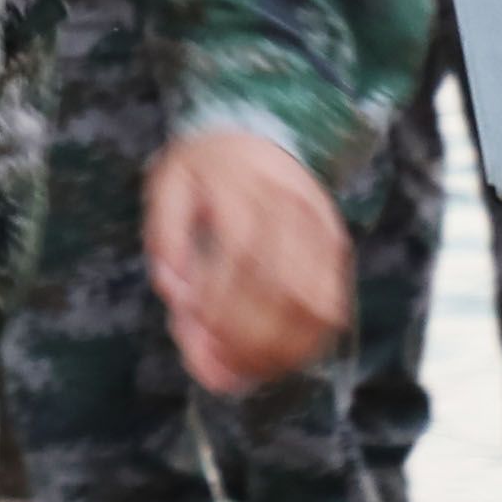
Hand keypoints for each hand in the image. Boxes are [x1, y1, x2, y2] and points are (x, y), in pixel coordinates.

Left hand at [145, 126, 350, 392]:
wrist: (260, 131)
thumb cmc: (205, 168)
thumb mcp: (168, 184)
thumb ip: (166, 235)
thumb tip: (174, 292)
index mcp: (244, 186)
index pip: (241, 253)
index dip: (220, 301)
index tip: (193, 329)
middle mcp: (291, 208)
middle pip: (281, 288)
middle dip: (247, 337)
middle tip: (215, 364)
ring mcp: (320, 230)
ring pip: (313, 305)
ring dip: (279, 349)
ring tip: (243, 370)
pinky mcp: (336, 249)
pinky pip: (331, 306)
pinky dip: (306, 343)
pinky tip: (276, 360)